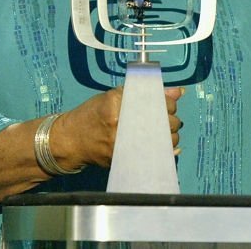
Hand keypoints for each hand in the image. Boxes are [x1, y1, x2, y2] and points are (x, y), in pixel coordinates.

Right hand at [51, 85, 184, 168]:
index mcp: (119, 104)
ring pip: (163, 141)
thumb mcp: (114, 96)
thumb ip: (146, 92)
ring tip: (164, 132)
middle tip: (167, 118)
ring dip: (170, 136)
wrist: (71, 140)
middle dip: (172, 120)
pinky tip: (167, 146)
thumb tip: (178, 92)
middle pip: (164, 122)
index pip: (158, 103)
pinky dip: (165, 151)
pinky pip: (155, 155)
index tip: (168, 104)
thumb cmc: (92, 114)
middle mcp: (122, 125)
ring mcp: (125, 144)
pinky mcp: (126, 158)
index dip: (169, 104)